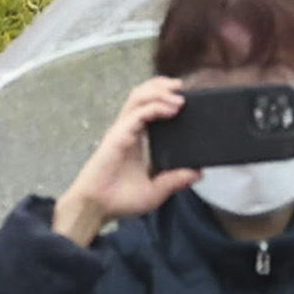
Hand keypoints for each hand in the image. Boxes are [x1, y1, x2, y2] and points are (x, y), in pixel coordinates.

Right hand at [57, 79, 197, 244]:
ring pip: (138, 97)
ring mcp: (122, 131)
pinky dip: (156, 107)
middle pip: (142, 95)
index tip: (184, 96)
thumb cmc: (119, 200)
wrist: (96, 208)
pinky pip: (138, 114)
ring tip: (179, 94)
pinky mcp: (117, 136)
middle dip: (161, 85)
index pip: (148, 107)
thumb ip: (175, 180)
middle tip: (182, 86)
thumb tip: (197, 172)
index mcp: (136, 138)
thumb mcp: (156, 191)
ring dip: (160, 91)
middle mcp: (128, 130)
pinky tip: (172, 109)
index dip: (164, 96)